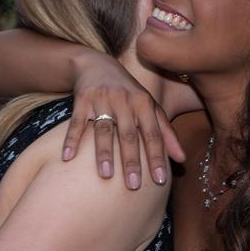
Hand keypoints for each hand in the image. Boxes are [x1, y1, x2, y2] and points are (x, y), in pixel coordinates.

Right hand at [61, 52, 184, 189]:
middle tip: (133, 186)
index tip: (160, 181)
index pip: (153, 134)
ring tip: (106, 175)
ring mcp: (102, 99)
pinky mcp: (82, 99)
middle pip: (129, 134)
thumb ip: (166, 133)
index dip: (157, 157)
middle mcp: (125, 100)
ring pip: (104, 129)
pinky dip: (71, 140)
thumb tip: (182, 159)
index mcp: (144, 103)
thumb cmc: (129, 93)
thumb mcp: (150, 107)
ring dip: (104, 153)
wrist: (97, 64)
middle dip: (132, 161)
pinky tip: (68, 158)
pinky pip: (76, 123)